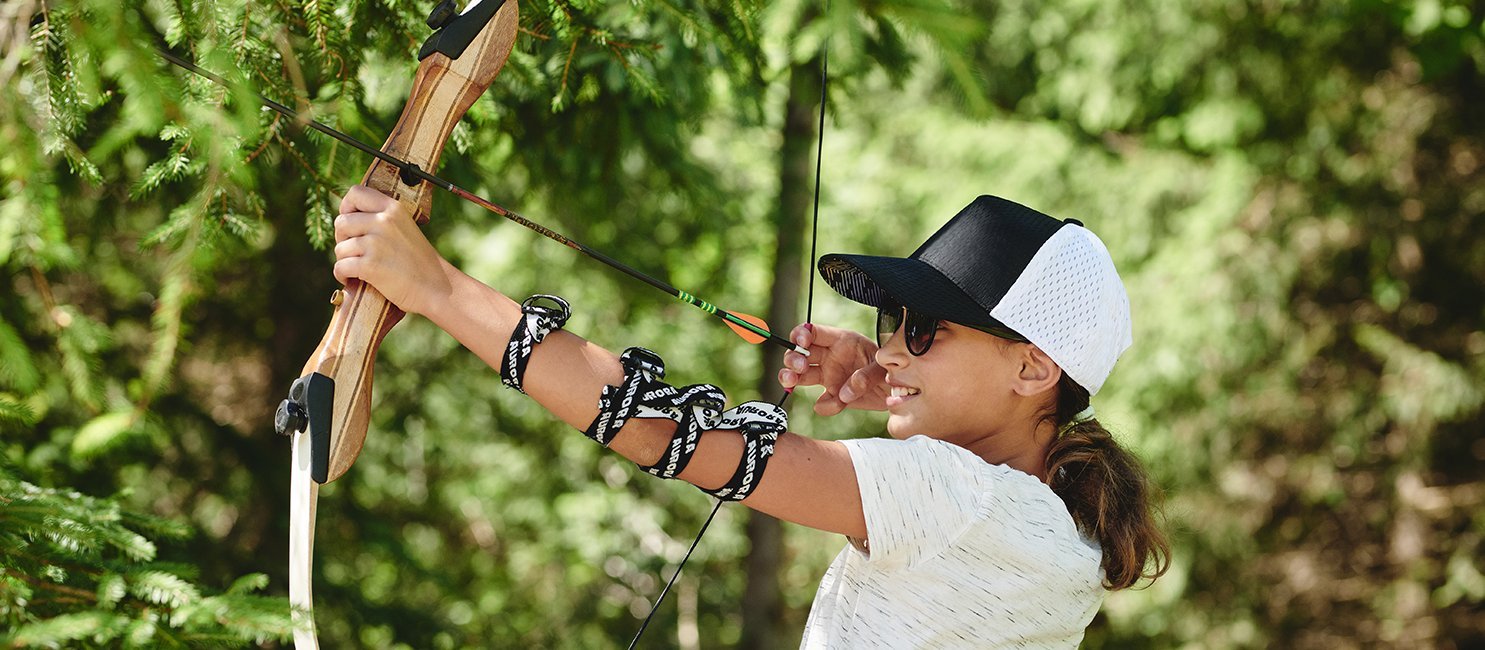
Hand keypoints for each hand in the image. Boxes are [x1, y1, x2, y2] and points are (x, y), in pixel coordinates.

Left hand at [332, 185, 452, 316]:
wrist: (436, 287)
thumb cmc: (419, 262)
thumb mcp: (405, 228)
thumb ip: (382, 219)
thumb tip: (347, 218)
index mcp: (393, 209)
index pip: (355, 193)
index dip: (346, 207)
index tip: (351, 223)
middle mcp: (384, 222)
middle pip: (341, 222)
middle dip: (342, 239)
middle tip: (354, 251)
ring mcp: (376, 243)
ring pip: (340, 247)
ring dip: (344, 260)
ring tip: (358, 268)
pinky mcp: (371, 266)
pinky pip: (340, 266)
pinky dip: (342, 275)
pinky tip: (351, 279)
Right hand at [777, 323, 888, 414]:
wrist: (897, 391)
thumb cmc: (889, 369)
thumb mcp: (883, 367)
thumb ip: (866, 375)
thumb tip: (844, 392)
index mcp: (840, 340)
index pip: (813, 332)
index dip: (801, 334)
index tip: (801, 342)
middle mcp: (829, 357)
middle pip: (798, 353)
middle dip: (792, 358)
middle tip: (799, 367)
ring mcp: (828, 376)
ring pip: (798, 375)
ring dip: (790, 378)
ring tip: (792, 382)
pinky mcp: (833, 395)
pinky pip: (821, 403)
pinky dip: (826, 406)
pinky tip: (840, 404)